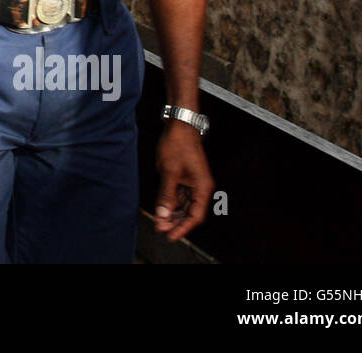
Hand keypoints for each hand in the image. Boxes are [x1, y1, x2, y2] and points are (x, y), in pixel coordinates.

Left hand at [153, 121, 213, 241]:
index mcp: (203, 187)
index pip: (195, 215)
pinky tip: (162, 208)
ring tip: (159, 221)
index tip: (171, 236)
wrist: (179, 124)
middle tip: (160, 229)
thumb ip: (166, 195)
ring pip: (185, 205)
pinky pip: (180, 195)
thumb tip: (163, 215)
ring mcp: (194, 182)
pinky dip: (172, 203)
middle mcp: (201, 187)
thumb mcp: (169, 172)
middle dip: (176, 222)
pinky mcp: (186, 177)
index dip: (183, 228)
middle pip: (191, 212)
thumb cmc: (177, 145)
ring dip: (173, 213)